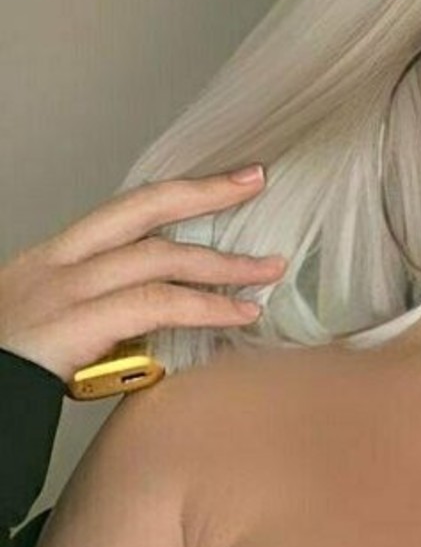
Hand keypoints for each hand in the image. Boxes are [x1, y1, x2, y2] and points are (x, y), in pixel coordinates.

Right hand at [0, 168, 287, 383]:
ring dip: (222, 263)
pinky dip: (207, 307)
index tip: (221, 180)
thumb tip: (154, 322)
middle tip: (255, 180)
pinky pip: (157, 305)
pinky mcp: (77, 322)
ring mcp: (67, 288)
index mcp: (53, 258)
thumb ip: (98, 313)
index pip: (123, 211)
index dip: (175, 193)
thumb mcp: (49, 324)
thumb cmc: (10, 367)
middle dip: (204, 193)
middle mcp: (60, 262)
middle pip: (143, 210)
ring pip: (159, 257)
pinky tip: (240, 314)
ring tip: (268, 269)